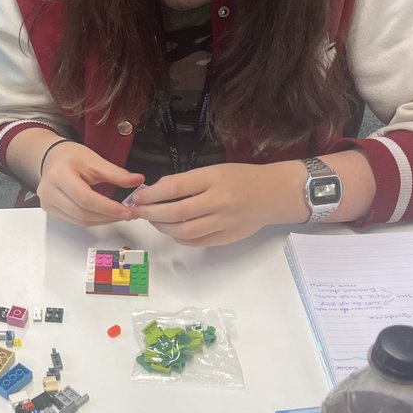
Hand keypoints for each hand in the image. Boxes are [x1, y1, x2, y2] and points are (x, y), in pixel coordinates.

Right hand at [36, 142, 142, 226]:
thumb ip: (117, 174)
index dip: (108, 208)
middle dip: (108, 216)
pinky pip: (75, 221)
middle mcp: (49, 191)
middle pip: (82, 212)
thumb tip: (138, 181)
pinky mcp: (50, 211)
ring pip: (79, 221)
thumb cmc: (72, 158)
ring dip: (102, 220)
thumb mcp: (95, 161)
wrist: (53, 159)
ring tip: (119, 215)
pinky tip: (105, 215)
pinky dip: (93, 220)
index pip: (85, 198)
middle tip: (128, 214)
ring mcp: (48, 203)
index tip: (127, 211)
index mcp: (60, 174)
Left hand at [129, 162, 298, 246]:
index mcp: (214, 179)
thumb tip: (155, 191)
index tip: (138, 197)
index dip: (150, 195)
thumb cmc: (241, 178)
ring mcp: (223, 222)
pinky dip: (179, 238)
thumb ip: (186, 181)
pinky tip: (173, 231)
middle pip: (175, 213)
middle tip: (139, 212)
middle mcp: (219, 201)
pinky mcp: (227, 238)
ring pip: (183, 231)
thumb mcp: (214, 170)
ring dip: (162, 228)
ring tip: (154, 221)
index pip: (173, 188)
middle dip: (150, 214)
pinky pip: (195, 242)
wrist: (274, 193)